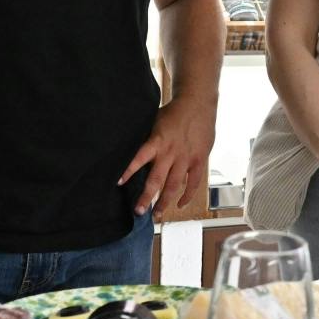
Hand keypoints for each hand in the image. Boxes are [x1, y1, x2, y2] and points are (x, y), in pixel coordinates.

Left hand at [118, 96, 214, 216]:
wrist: (198, 103)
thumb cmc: (173, 112)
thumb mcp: (154, 122)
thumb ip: (146, 139)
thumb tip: (128, 150)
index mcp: (157, 141)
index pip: (139, 158)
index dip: (129, 171)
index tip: (118, 183)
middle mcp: (171, 152)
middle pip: (157, 180)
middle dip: (146, 198)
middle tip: (138, 212)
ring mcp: (186, 158)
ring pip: (174, 185)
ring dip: (165, 202)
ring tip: (157, 215)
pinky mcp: (199, 160)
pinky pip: (193, 182)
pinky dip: (187, 195)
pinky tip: (180, 204)